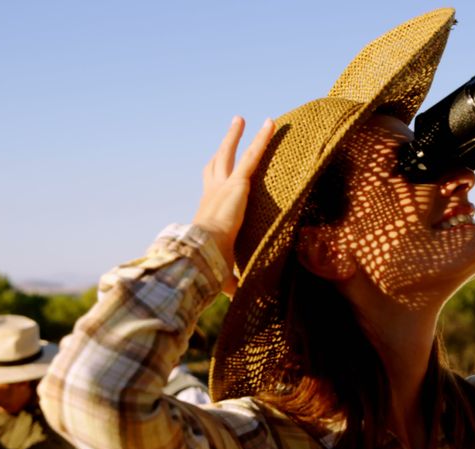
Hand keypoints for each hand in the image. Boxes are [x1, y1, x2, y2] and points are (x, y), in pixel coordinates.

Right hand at [193, 116, 276, 294]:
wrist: (203, 255)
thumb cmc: (209, 267)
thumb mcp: (225, 274)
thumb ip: (234, 283)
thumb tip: (242, 304)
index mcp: (208, 212)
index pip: (211, 190)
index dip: (214, 178)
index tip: (217, 170)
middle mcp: (212, 194)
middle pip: (216, 163)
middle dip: (224, 145)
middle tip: (232, 129)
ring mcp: (223, 187)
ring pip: (230, 154)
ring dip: (236, 135)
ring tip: (243, 118)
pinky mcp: (238, 184)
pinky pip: (253, 156)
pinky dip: (262, 139)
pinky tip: (271, 123)